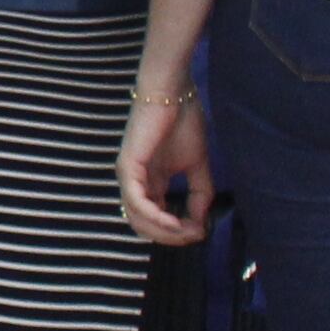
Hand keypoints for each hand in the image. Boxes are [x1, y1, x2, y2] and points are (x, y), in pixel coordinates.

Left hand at [118, 80, 215, 244]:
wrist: (173, 93)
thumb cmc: (183, 121)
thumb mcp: (197, 164)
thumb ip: (200, 192)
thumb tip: (202, 220)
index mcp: (150, 183)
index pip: (156, 221)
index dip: (178, 233)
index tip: (201, 232)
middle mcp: (135, 183)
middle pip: (144, 227)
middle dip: (171, 237)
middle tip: (195, 234)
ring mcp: (129, 176)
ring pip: (137, 220)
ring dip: (165, 232)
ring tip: (188, 230)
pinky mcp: (127, 167)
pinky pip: (136, 202)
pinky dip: (156, 217)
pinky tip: (175, 221)